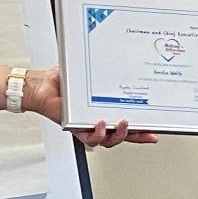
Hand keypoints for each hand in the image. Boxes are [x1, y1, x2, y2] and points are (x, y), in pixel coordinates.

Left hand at [22, 68, 157, 147]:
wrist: (41, 86)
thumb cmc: (62, 81)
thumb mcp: (89, 73)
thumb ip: (103, 71)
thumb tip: (120, 58)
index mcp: (105, 109)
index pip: (127, 121)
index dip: (142, 127)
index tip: (156, 127)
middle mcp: (98, 121)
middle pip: (123, 135)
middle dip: (139, 136)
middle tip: (149, 132)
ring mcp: (87, 126)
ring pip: (109, 140)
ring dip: (119, 134)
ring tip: (123, 123)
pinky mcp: (75, 129)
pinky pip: (89, 138)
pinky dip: (96, 132)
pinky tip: (100, 124)